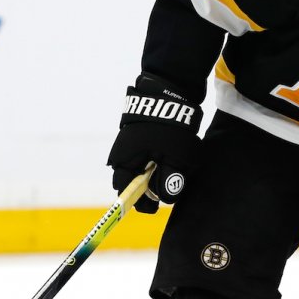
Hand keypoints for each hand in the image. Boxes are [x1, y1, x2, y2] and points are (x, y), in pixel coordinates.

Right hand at [107, 74, 202, 212]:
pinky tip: (171, 152)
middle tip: (170, 177)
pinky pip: (145, 159)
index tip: (156, 205)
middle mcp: (120, 157)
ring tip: (173, 161)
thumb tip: (164, 198)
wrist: (168, 92)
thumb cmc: (172, 126)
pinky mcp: (135, 141)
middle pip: (134, 184)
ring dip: (156, 172)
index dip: (143, 202)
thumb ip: (172, 178)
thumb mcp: (178, 156)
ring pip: (141, 171)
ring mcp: (126, 148)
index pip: (127, 194)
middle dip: (151, 186)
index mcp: (124, 163)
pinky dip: (158, 160)